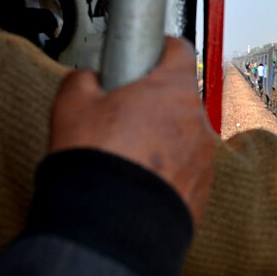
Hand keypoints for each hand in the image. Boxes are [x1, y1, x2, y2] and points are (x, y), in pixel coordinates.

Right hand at [50, 37, 217, 223]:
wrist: (111, 226)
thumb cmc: (96, 163)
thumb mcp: (71, 106)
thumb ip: (84, 79)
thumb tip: (90, 79)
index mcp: (172, 88)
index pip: (178, 49)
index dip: (159, 49)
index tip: (146, 54)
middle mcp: (197, 119)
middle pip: (179, 98)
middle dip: (154, 103)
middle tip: (122, 117)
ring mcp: (205, 156)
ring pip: (183, 136)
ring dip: (162, 140)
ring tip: (127, 157)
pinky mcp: (204, 189)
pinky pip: (186, 170)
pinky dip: (167, 172)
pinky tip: (138, 182)